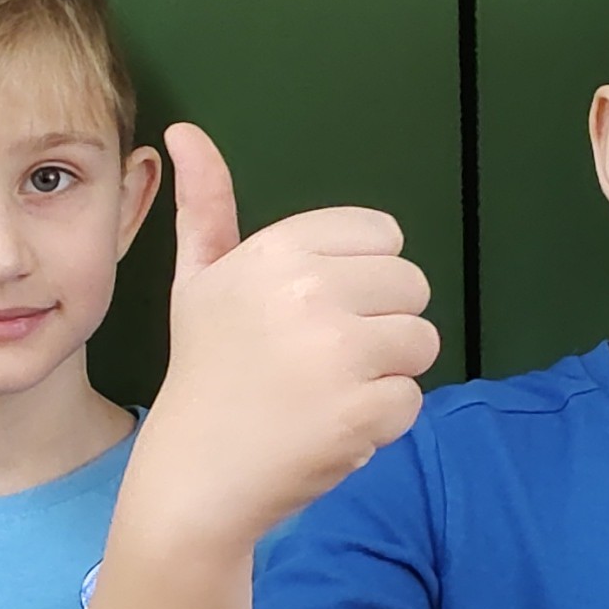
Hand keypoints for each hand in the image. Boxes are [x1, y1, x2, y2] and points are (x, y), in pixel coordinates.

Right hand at [123, 123, 438, 550]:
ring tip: (329, 392)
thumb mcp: (199, 280)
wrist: (196, 477)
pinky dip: (381, 422)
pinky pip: (412, 399)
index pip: (384, 234)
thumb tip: (186, 131)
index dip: (361, 277)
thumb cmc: (204, 372)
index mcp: (279, 251)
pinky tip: (331, 429)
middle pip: (412, 285)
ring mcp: (340, 353)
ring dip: (387, 372)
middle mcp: (311, 291)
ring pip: (422, 341)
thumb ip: (205, 204)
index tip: (316, 311)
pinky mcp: (363, 411)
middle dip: (380, 323)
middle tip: (321, 359)